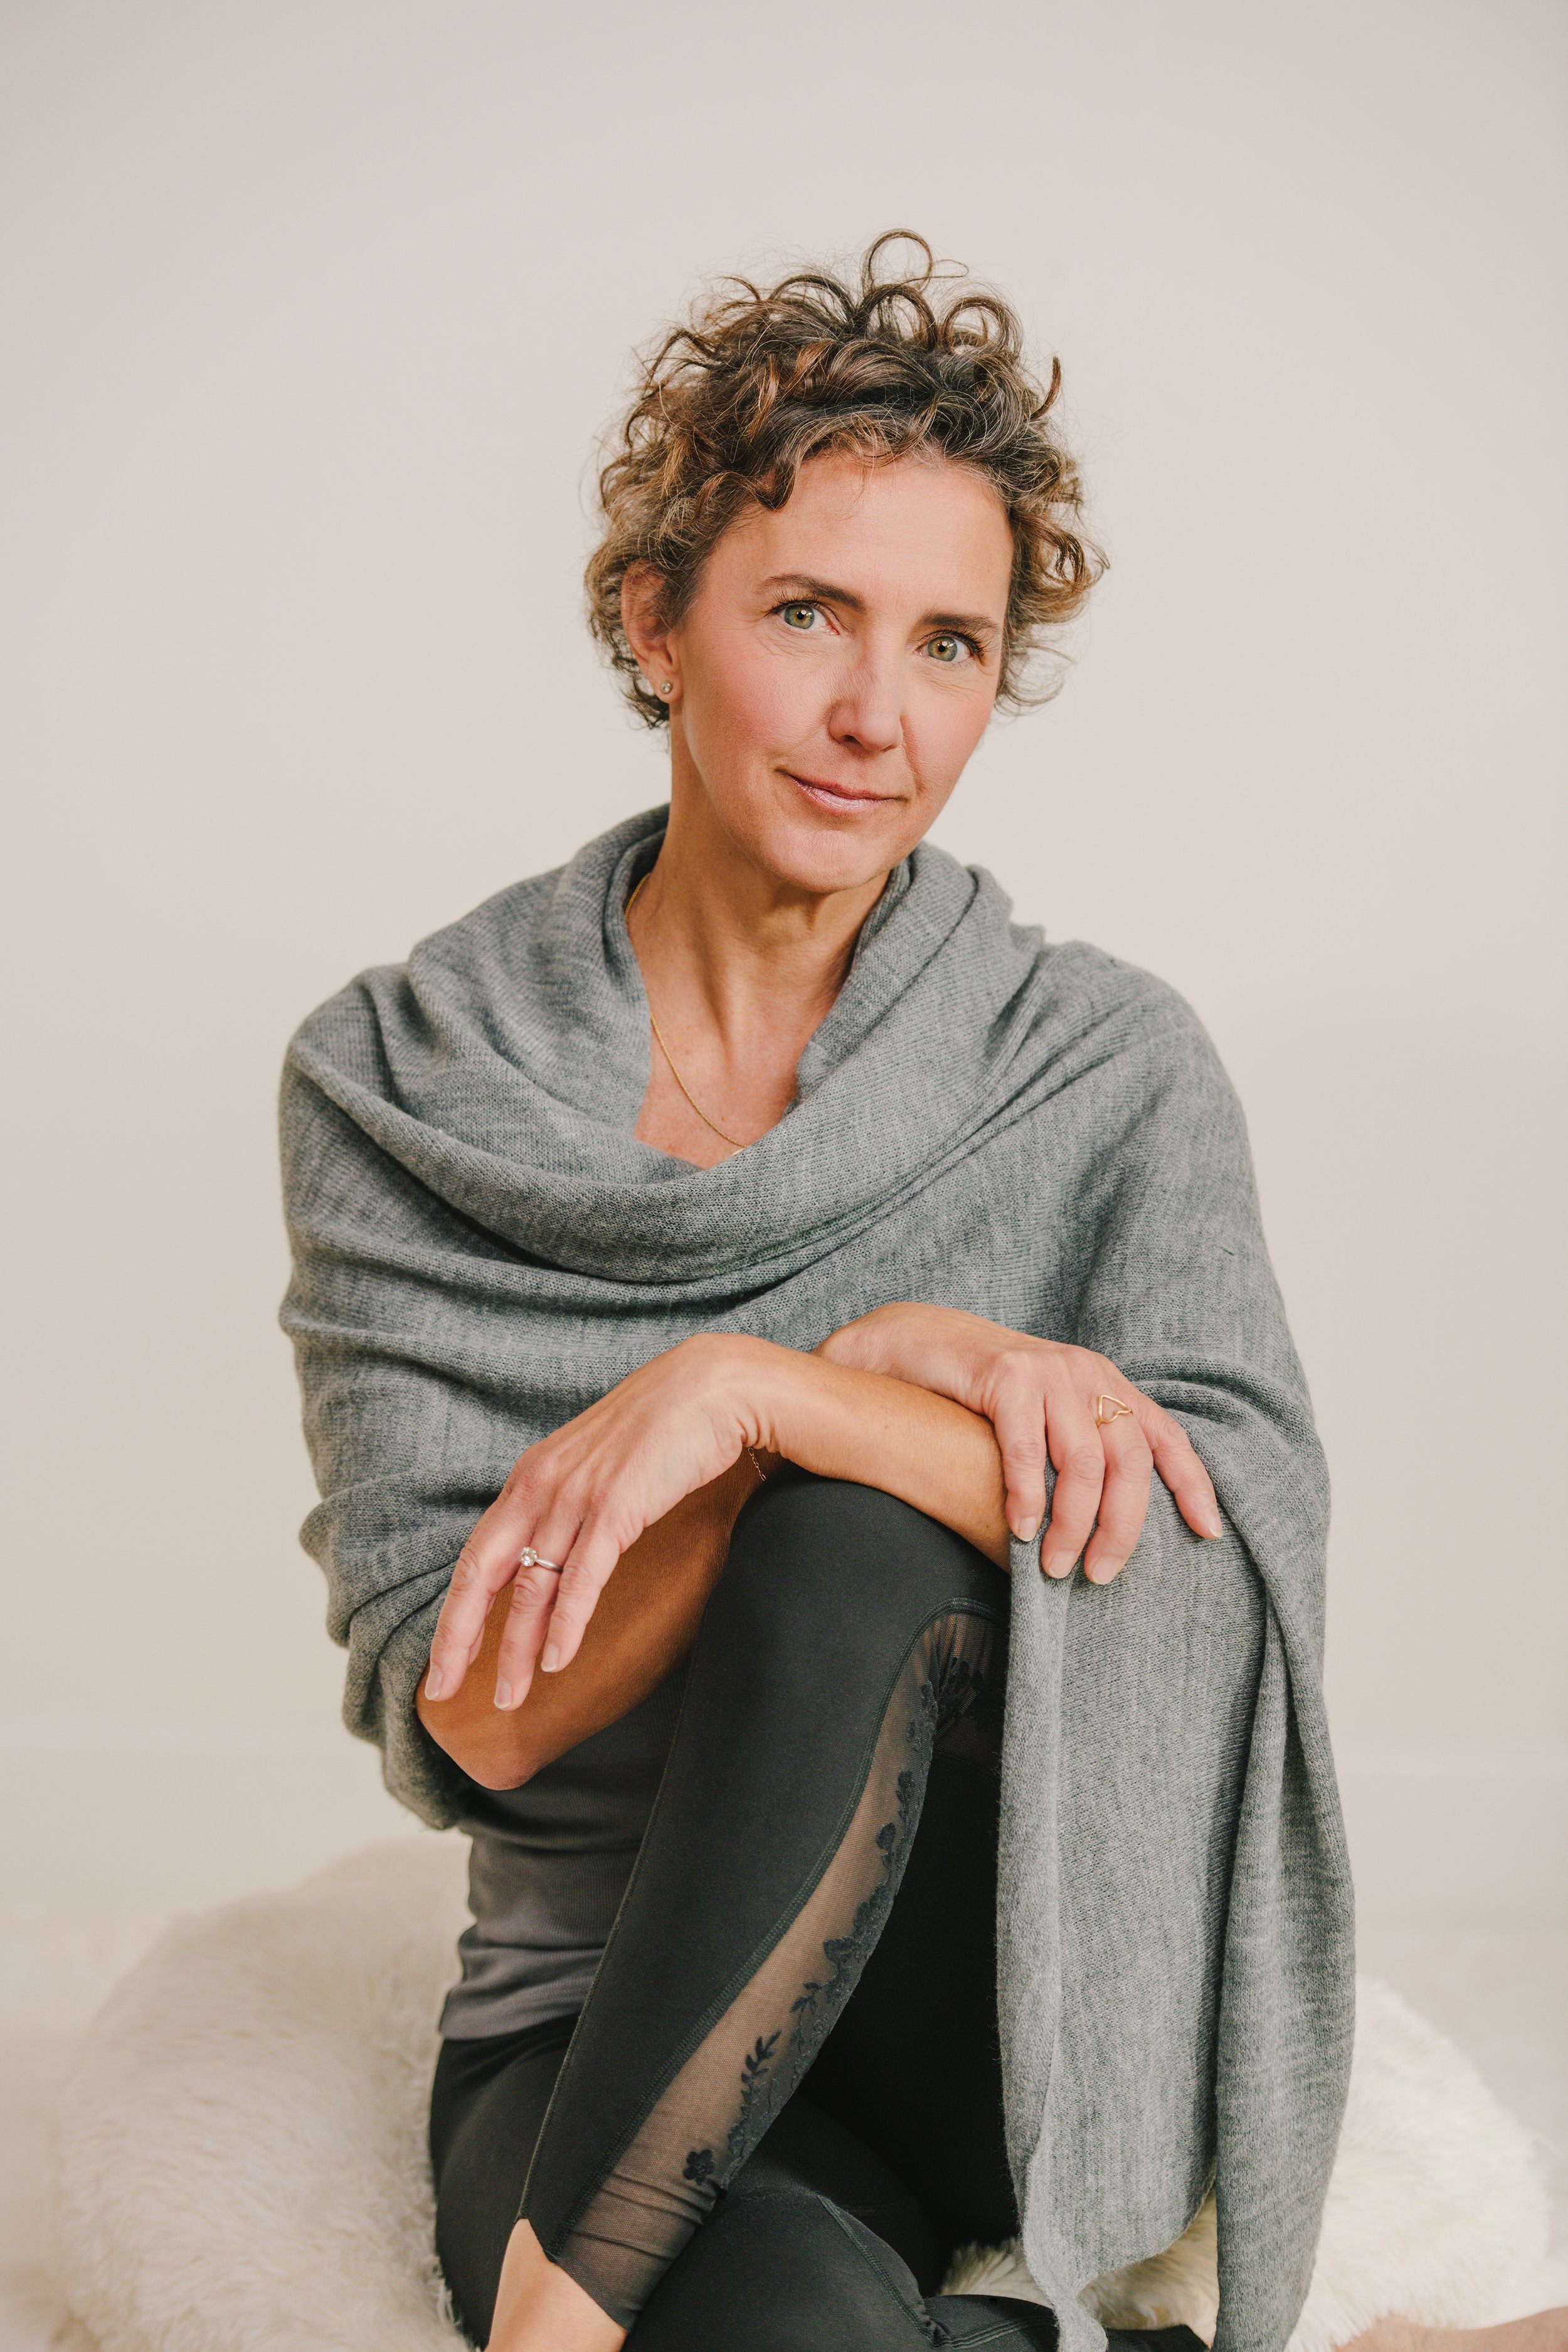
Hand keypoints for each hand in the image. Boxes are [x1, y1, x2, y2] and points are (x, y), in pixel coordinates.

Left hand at [424, 1334, 767, 1713]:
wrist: (710, 1387)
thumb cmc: (659, 1427)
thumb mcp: (594, 1465)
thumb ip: (568, 1504)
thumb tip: (556, 1552)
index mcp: (531, 1478)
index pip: (478, 1557)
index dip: (455, 1613)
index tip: (442, 1661)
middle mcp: (542, 1488)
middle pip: (485, 1575)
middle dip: (460, 1639)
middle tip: (442, 1692)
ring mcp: (577, 1497)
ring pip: (534, 1586)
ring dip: (518, 1648)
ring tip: (511, 1696)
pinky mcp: (617, 1506)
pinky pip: (584, 1577)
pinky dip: (567, 1623)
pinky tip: (558, 1661)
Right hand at [817, 1303, 1221, 1581]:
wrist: (913, 1345)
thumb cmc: (977, 1400)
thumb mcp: (1044, 1419)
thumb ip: (1078, 1453)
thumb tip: (1103, 1531)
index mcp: (1105, 1383)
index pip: (1165, 1436)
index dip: (1193, 1485)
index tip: (1208, 1533)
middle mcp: (1086, 1372)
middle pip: (1130, 1461)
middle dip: (1121, 1528)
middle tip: (1099, 1574)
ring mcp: (1048, 1370)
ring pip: (1084, 1463)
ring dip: (1073, 1525)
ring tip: (1054, 1565)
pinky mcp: (1007, 1374)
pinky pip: (1029, 1450)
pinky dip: (1028, 1497)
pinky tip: (1020, 1529)